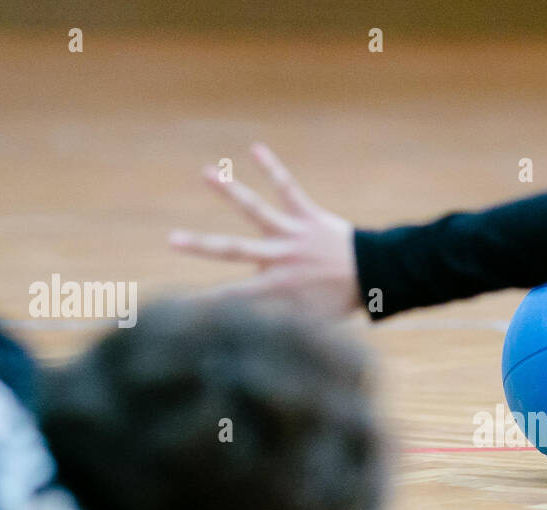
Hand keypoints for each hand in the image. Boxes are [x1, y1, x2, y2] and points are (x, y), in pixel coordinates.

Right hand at [169, 143, 362, 317]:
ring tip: (207, 172)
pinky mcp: (308, 216)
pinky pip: (288, 188)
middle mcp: (279, 258)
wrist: (375, 276)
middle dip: (200, 246)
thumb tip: (250, 324)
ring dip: (229, 191)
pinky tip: (255, 148)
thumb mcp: (309, 321)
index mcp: (276, 287)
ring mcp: (293, 234)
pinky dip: (272, 168)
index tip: (179, 307)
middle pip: (232, 251)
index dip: (205, 304)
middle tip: (171, 239)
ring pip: (255, 210)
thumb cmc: (339, 301)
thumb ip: (278, 319)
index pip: (233, 298)